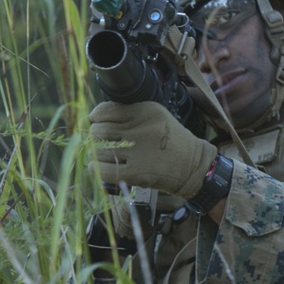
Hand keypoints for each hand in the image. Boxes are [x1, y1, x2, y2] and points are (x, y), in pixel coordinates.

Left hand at [90, 101, 215, 198]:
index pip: (106, 111)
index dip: (96, 117)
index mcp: (146, 112)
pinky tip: (98, 167)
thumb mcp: (155, 117)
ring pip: (99, 151)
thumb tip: (92, 117)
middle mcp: (142, 130)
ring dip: (95, 153)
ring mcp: (139, 152)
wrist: (191, 166)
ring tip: (100, 154)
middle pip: (99, 131)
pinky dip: (96, 168)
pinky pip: (104, 170)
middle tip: (98, 141)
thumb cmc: (169, 141)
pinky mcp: (137, 173)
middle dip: (94, 136)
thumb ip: (128, 113)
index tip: (96, 122)